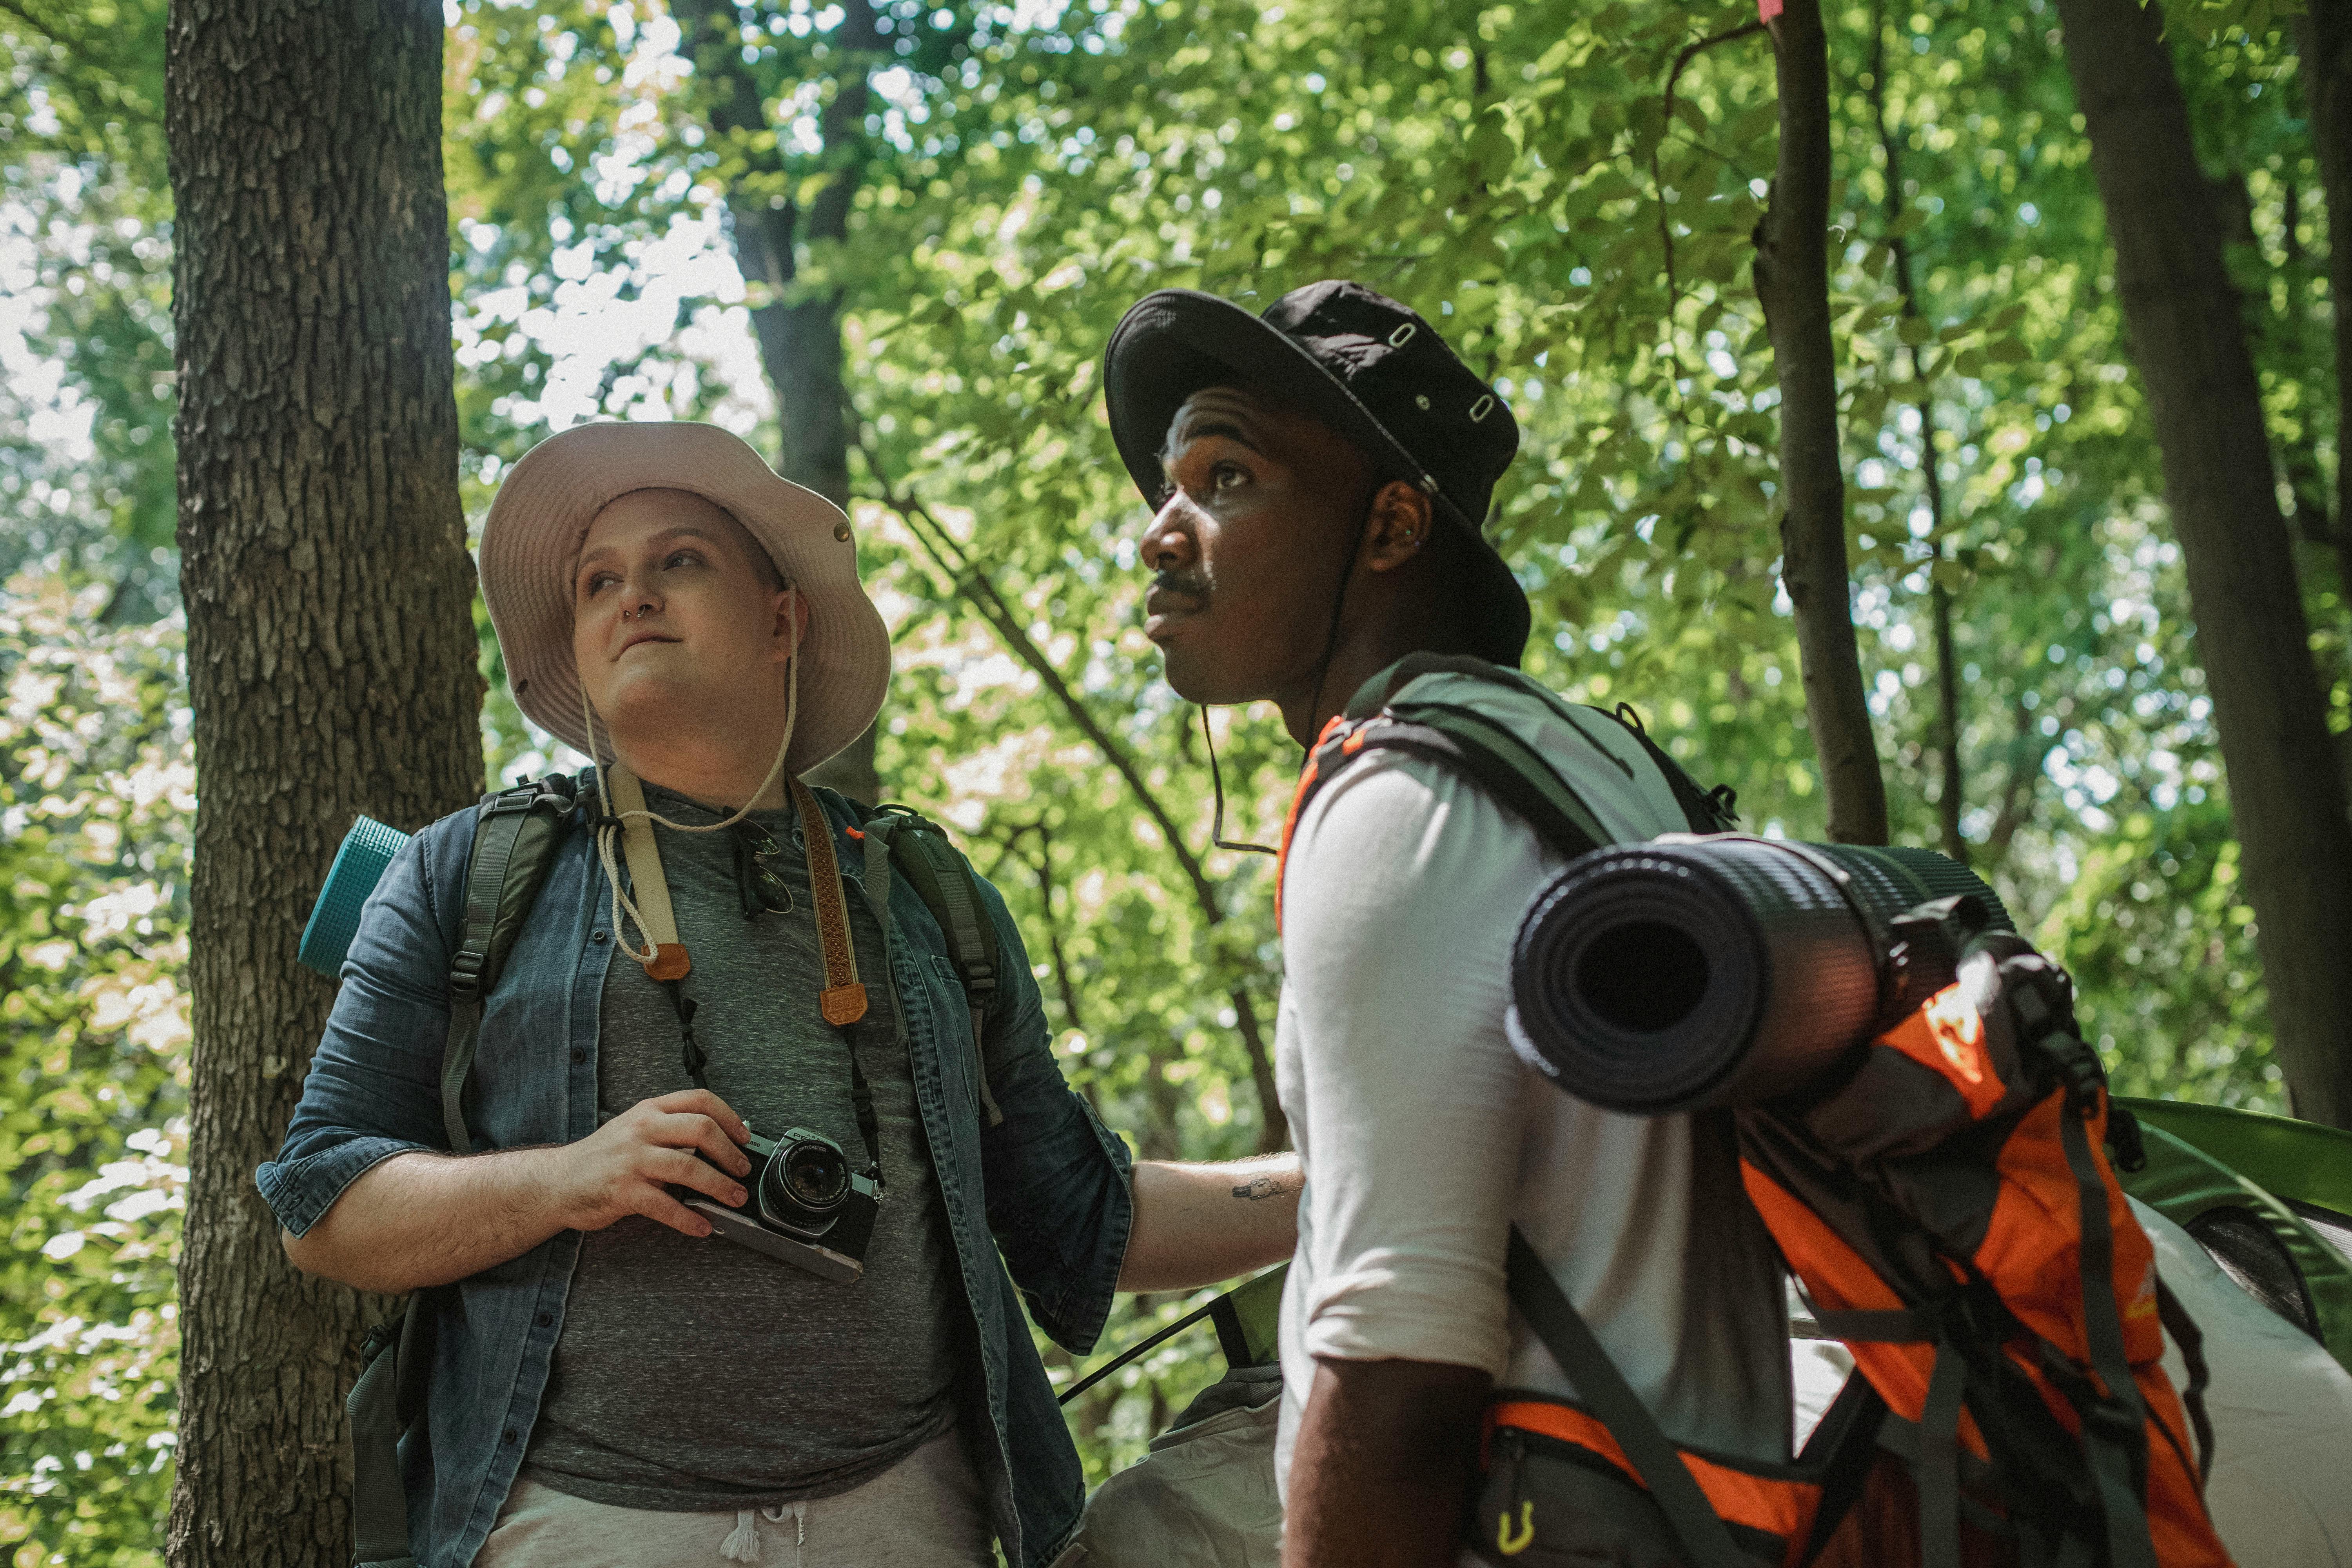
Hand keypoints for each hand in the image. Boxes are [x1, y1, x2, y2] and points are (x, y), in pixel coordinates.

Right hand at [547, 1089, 752, 1237]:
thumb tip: (717, 1143)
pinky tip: (702, 1226)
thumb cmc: (602, 1158)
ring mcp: (632, 1159)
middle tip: (742, 1171)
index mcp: (650, 1111)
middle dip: (730, 1153)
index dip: (730, 1117)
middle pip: (702, 1130)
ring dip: (719, 1186)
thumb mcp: (635, 1129)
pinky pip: (665, 1205)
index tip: (744, 1137)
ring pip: (689, 1167)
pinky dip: (689, 1218)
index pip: (700, 1100)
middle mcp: (643, 1129)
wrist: (558, 1180)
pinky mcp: (623, 1190)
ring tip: (734, 1199)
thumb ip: (670, 1130)